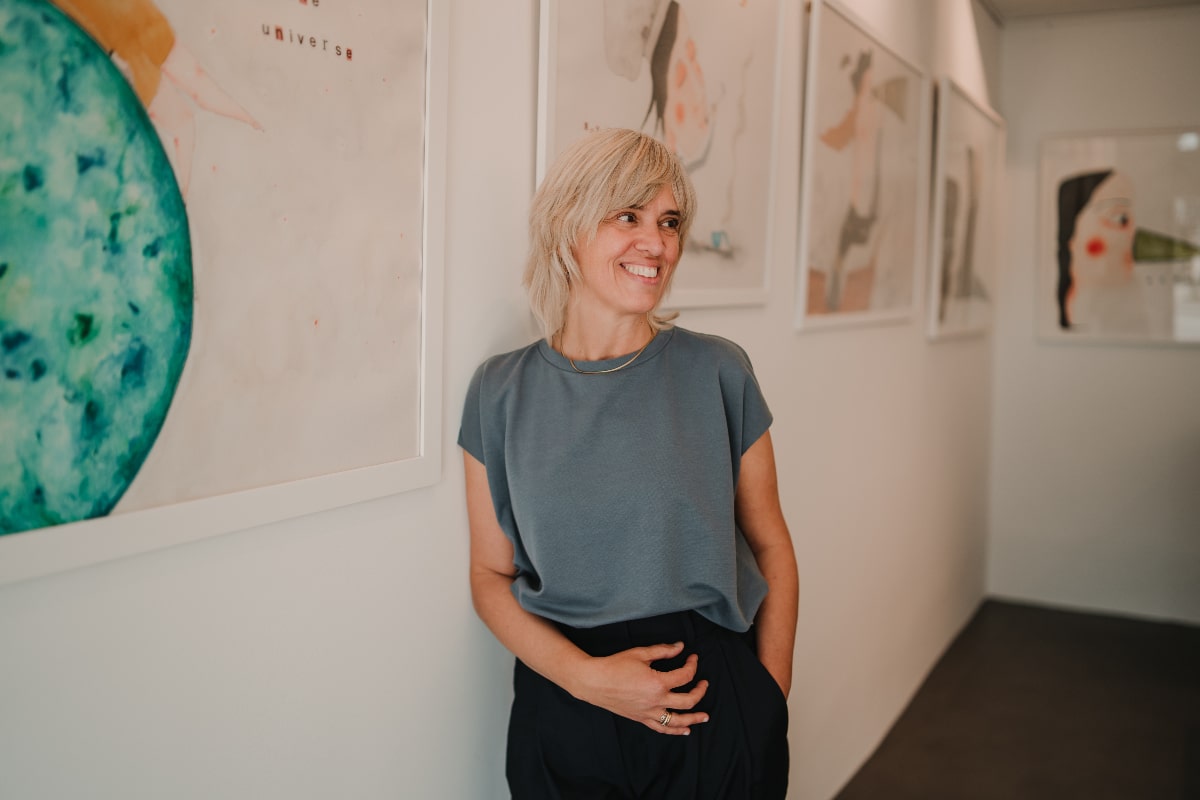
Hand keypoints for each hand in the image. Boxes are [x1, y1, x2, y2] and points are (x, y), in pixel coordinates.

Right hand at [568, 642, 709, 735]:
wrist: (594, 682)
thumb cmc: (615, 665)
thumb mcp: (640, 653)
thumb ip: (663, 650)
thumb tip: (680, 647)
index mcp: (658, 683)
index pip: (685, 675)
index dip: (692, 665)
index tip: (692, 657)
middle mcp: (657, 701)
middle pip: (688, 700)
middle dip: (700, 691)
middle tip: (704, 683)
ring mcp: (649, 712)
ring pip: (678, 720)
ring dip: (694, 718)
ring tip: (705, 716)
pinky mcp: (641, 718)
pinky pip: (662, 728)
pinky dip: (675, 731)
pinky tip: (685, 730)